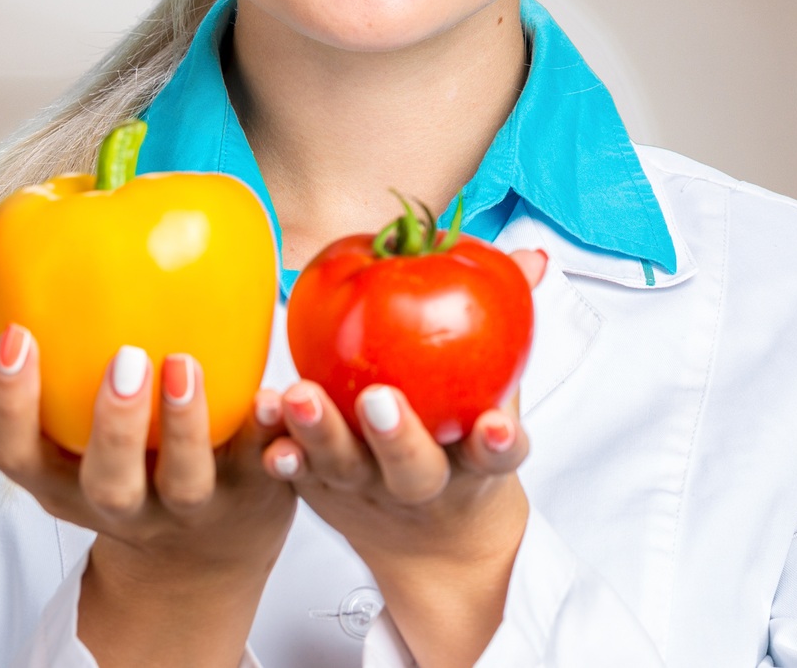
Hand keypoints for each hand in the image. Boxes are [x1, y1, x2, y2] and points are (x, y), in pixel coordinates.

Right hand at [0, 326, 295, 667]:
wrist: (203, 558)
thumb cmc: (128, 473)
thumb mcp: (68, 450)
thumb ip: (34, 389)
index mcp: (65, 484)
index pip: (14, 456)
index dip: (7, 402)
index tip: (17, 335)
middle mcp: (125, 506)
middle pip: (109, 484)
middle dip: (113, 427)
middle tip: (124, 361)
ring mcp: (191, 507)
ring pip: (187, 482)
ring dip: (185, 426)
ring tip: (183, 365)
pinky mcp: (252, 495)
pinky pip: (264, 466)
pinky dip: (269, 432)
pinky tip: (273, 392)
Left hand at [259, 247, 546, 667]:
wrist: (431, 539)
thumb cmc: (462, 438)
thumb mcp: (497, 391)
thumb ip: (507, 322)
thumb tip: (532, 258)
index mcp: (474, 462)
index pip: (496, 455)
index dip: (497, 442)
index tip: (493, 425)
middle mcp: (420, 483)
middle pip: (412, 469)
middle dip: (396, 438)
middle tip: (379, 401)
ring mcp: (366, 490)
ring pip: (344, 468)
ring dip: (320, 435)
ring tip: (299, 397)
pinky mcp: (320, 489)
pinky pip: (297, 470)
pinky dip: (278, 448)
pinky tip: (263, 421)